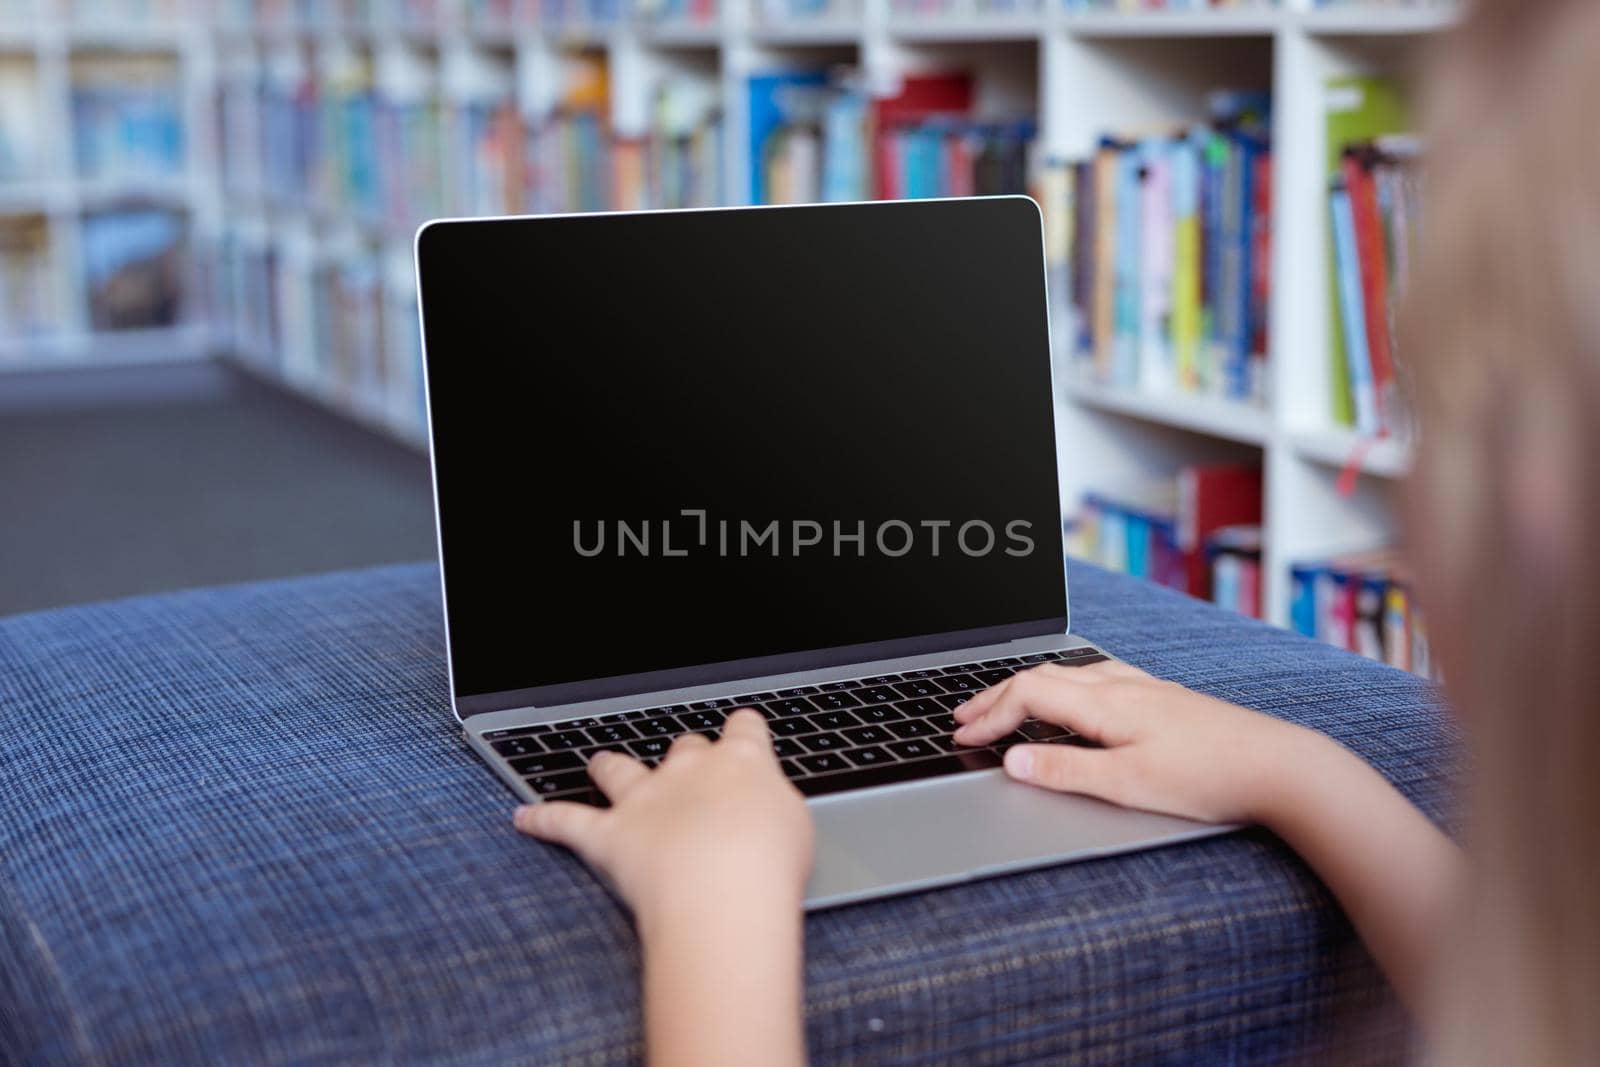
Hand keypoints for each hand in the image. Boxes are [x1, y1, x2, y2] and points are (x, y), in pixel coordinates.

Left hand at [513, 709, 814, 923]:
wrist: (724, 893)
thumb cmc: (770, 866)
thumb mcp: (797, 827)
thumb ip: (774, 807)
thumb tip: (763, 807)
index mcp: (742, 761)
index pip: (743, 728)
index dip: (743, 733)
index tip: (744, 736)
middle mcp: (688, 770)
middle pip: (682, 747)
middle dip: (683, 757)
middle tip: (688, 773)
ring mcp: (644, 799)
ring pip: (618, 769)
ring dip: (608, 766)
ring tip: (598, 763)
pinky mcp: (607, 835)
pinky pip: (565, 822)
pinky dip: (542, 820)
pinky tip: (523, 817)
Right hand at [951, 659, 1323, 824]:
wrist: (1280, 767)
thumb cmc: (1209, 777)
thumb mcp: (1128, 785)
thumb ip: (1065, 772)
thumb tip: (1011, 762)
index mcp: (1106, 703)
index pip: (1028, 695)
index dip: (989, 716)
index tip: (962, 737)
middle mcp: (1122, 685)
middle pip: (1042, 676)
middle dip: (996, 697)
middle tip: (962, 717)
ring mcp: (1145, 688)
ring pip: (1069, 673)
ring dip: (1027, 688)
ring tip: (1004, 706)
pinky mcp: (1163, 698)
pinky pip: (1097, 677)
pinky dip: (1063, 686)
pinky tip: (1072, 698)